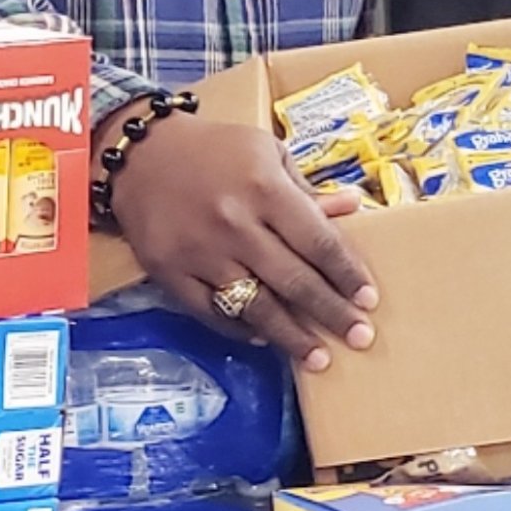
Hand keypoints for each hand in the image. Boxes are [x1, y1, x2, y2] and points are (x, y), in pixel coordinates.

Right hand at [104, 111, 379, 370]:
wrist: (141, 154)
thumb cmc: (215, 151)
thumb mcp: (266, 154)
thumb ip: (307, 190)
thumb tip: (354, 209)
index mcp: (264, 188)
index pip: (318, 242)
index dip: (347, 274)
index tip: (369, 300)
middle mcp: (234, 223)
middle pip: (294, 281)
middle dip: (332, 313)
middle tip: (360, 338)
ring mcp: (199, 252)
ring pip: (255, 306)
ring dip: (291, 337)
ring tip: (319, 360)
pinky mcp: (169, 272)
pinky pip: (211, 313)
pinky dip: (240, 330)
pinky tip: (265, 339)